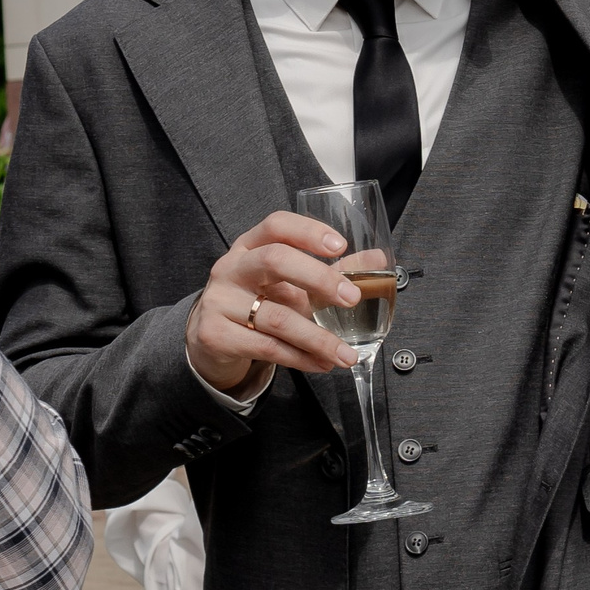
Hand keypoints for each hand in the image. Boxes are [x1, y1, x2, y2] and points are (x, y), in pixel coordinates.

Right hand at [184, 211, 369, 394]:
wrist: (212, 338)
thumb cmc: (258, 303)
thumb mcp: (291, 284)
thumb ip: (333, 272)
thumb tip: (377, 261)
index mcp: (250, 246)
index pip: (277, 226)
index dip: (308, 231)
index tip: (340, 246)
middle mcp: (232, 268)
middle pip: (274, 260)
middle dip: (318, 278)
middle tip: (352, 297)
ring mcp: (219, 301)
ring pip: (276, 317)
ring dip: (317, 338)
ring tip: (345, 354)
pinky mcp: (215, 334)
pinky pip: (267, 347)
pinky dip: (300, 358)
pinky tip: (321, 364)